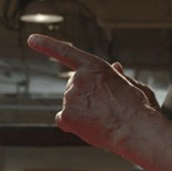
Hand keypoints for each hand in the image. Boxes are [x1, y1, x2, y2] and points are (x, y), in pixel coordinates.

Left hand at [27, 33, 157, 149]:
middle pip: (73, 86)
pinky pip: (63, 119)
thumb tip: (116, 67)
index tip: (31, 39)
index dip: (46, 45)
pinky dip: (72, 124)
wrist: (137, 130)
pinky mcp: (66, 115)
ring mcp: (70, 97)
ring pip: (70, 104)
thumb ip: (119, 76)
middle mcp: (78, 78)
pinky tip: (88, 127)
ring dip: (82, 110)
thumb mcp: (133, 84)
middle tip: (106, 108)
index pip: (64, 52)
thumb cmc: (140, 109)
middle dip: (85, 95)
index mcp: (94, 66)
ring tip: (104, 119)